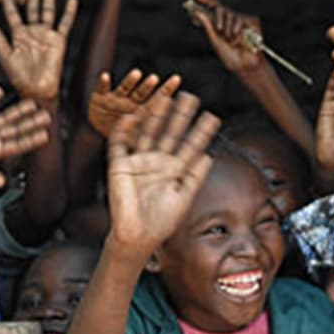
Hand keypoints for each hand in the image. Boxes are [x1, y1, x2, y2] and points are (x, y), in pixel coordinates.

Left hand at [0, 0, 78, 101]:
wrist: (36, 89)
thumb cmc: (19, 77)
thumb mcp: (4, 56)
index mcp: (18, 35)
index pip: (13, 14)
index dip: (9, 3)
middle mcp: (33, 32)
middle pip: (32, 8)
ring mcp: (46, 35)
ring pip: (48, 12)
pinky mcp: (59, 41)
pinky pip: (65, 24)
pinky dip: (69, 13)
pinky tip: (72, 1)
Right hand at [88, 68, 181, 138]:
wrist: (104, 136)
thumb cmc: (128, 138)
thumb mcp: (141, 142)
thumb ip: (156, 143)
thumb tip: (182, 154)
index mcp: (143, 110)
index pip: (158, 99)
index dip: (166, 89)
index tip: (177, 79)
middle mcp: (131, 102)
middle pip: (142, 93)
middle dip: (148, 86)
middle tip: (155, 79)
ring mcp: (116, 99)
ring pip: (124, 88)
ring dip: (130, 81)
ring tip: (136, 74)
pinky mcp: (100, 97)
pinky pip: (101, 89)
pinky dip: (103, 83)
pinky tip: (106, 76)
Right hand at [107, 91, 220, 248]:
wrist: (137, 237)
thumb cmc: (162, 222)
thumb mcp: (184, 198)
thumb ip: (196, 176)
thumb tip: (209, 154)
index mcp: (175, 170)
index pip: (190, 146)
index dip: (200, 132)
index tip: (213, 116)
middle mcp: (158, 162)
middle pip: (170, 133)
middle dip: (180, 116)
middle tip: (191, 96)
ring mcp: (139, 161)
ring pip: (148, 133)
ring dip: (155, 116)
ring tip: (165, 97)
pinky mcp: (120, 165)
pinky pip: (120, 143)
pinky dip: (124, 130)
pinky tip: (133, 115)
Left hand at [188, 0, 263, 73]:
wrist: (245, 66)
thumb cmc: (230, 57)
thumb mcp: (216, 41)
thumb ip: (208, 26)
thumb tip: (197, 13)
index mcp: (221, 24)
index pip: (214, 9)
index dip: (207, 1)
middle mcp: (231, 20)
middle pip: (221, 8)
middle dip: (219, 17)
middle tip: (219, 29)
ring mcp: (242, 20)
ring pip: (231, 14)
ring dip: (229, 29)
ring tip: (232, 42)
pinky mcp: (252, 22)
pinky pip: (241, 19)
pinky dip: (238, 29)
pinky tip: (240, 39)